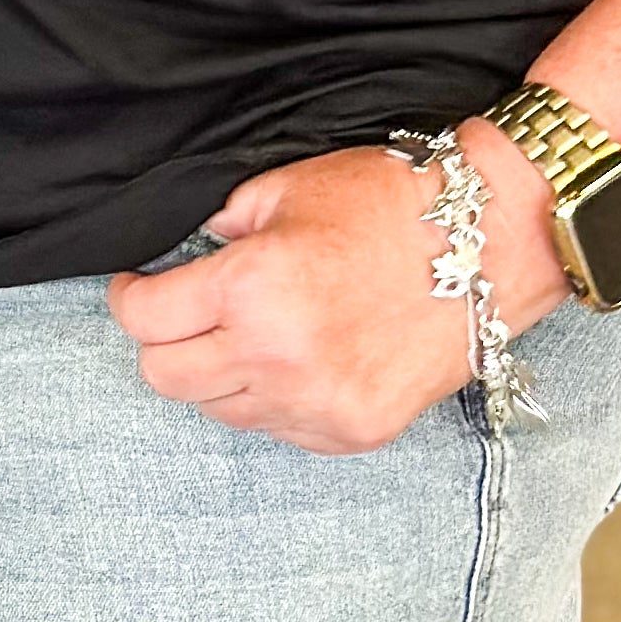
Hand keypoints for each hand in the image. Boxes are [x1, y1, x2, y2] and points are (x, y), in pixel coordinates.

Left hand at [106, 133, 567, 455]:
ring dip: (219, 372)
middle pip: (166, 377)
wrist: (489, 245)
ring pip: (218, 410)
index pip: (144, 320)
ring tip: (252, 332)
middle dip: (163, 340)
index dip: (131, 298)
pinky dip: (273, 398)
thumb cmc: (389, 203)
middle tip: (185, 312)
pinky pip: (277, 428)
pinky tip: (300, 356)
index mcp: (251, 288)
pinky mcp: (352, 433)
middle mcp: (277, 357)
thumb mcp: (286, 188)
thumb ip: (222, 224)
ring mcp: (317, 403)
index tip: (137, 288)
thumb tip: (184, 251)